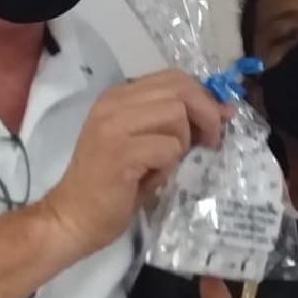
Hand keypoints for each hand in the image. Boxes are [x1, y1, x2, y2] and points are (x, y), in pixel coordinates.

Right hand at [41, 71, 230, 256]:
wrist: (74, 218)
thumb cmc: (111, 186)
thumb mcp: (144, 144)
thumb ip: (174, 123)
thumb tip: (224, 111)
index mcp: (117, 96)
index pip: (174, 78)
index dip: (203, 96)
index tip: (219, 119)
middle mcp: (113, 102)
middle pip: (179, 89)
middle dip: (205, 114)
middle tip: (209, 142)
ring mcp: (114, 125)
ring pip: (176, 115)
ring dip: (182, 142)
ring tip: (165, 164)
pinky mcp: (120, 152)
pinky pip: (168, 147)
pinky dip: (168, 165)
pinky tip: (151, 178)